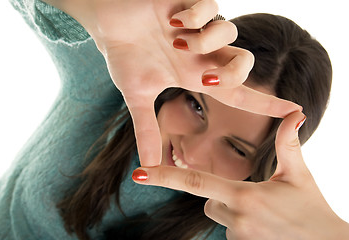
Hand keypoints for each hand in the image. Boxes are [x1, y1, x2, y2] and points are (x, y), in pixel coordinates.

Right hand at [44, 0, 300, 166]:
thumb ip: (147, 130)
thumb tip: (147, 167)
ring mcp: (199, 27)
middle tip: (204, 78)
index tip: (294, 112)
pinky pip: (211, 7)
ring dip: (202, 40)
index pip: (238, 92)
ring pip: (229, 33)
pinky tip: (171, 18)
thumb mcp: (137, 96)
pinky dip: (193, 15)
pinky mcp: (192, 2)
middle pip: (244, 64)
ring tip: (174, 37)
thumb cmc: (123, 55)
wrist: (109, 22)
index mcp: (194, 74)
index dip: (266, 103)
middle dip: (233, 72)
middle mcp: (203, 53)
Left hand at [132, 111, 348, 238]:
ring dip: (232, 210)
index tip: (138, 173)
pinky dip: (239, 224)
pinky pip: (229, 230)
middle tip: (255, 197)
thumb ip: (289, 145)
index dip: (165, 176)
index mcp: (244, 196)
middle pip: (208, 200)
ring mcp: (237, 238)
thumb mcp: (299, 176)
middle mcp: (235, 219)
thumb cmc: (313, 211)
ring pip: (218, 214)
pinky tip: (262, 226)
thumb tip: (295, 113)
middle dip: (222, 194)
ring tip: (264, 213)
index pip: (195, 182)